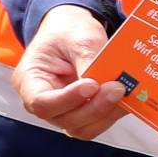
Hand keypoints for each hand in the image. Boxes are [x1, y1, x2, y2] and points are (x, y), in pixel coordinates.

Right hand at [24, 5, 126, 140]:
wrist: (73, 28)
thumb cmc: (68, 30)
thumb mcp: (78, 39)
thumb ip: (88, 61)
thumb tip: (105, 84)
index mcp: (29, 80)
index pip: (42, 103)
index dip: (68, 99)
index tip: (92, 85)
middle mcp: (42, 101)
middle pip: (65, 119)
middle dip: (94, 107)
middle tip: (118, 88)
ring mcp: (62, 109)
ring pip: (82, 128)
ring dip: (105, 114)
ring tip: (125, 94)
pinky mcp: (81, 111)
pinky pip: (95, 123)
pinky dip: (112, 114)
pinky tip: (128, 100)